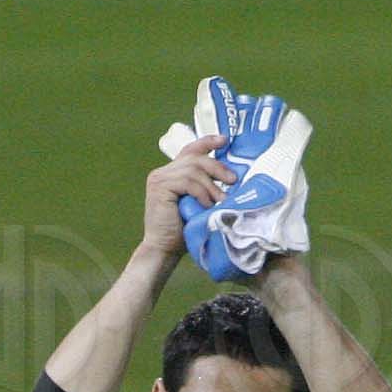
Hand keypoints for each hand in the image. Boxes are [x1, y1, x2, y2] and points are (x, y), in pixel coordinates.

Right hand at [144, 137, 235, 260]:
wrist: (163, 250)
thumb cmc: (182, 231)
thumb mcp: (197, 203)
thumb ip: (204, 186)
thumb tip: (231, 176)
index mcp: (171, 173)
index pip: (190, 150)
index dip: (208, 142)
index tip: (224, 140)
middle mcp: (162, 172)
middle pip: (195, 158)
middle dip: (217, 167)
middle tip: (232, 180)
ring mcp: (159, 179)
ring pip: (193, 170)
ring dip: (211, 185)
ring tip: (220, 200)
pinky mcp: (159, 187)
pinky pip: (187, 182)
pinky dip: (201, 193)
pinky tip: (206, 205)